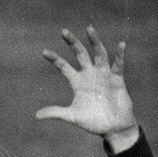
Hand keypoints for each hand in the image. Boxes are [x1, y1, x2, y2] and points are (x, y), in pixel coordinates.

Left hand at [35, 26, 138, 152]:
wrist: (114, 127)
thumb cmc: (93, 121)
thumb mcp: (73, 116)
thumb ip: (56, 113)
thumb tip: (36, 115)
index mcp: (77, 82)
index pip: (64, 67)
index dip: (55, 59)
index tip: (44, 52)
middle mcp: (90, 74)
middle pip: (80, 54)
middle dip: (72, 43)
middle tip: (63, 31)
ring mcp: (104, 75)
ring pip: (99, 53)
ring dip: (94, 41)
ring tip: (89, 29)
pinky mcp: (117, 78)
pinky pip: (118, 64)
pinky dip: (120, 55)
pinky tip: (121, 44)